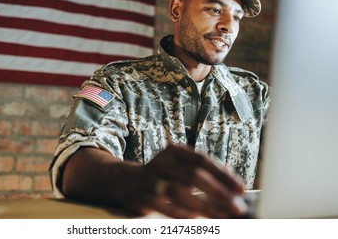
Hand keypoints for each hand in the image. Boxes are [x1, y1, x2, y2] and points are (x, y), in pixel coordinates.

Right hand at [123, 144, 247, 217]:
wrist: (127, 182)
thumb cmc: (163, 175)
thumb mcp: (181, 166)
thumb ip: (204, 170)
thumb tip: (232, 180)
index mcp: (174, 151)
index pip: (203, 160)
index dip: (224, 175)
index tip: (241, 189)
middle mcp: (162, 162)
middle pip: (194, 176)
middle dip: (219, 193)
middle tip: (237, 206)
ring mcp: (150, 180)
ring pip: (180, 192)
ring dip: (205, 206)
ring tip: (223, 215)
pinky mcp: (143, 197)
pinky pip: (166, 208)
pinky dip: (184, 214)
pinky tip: (198, 218)